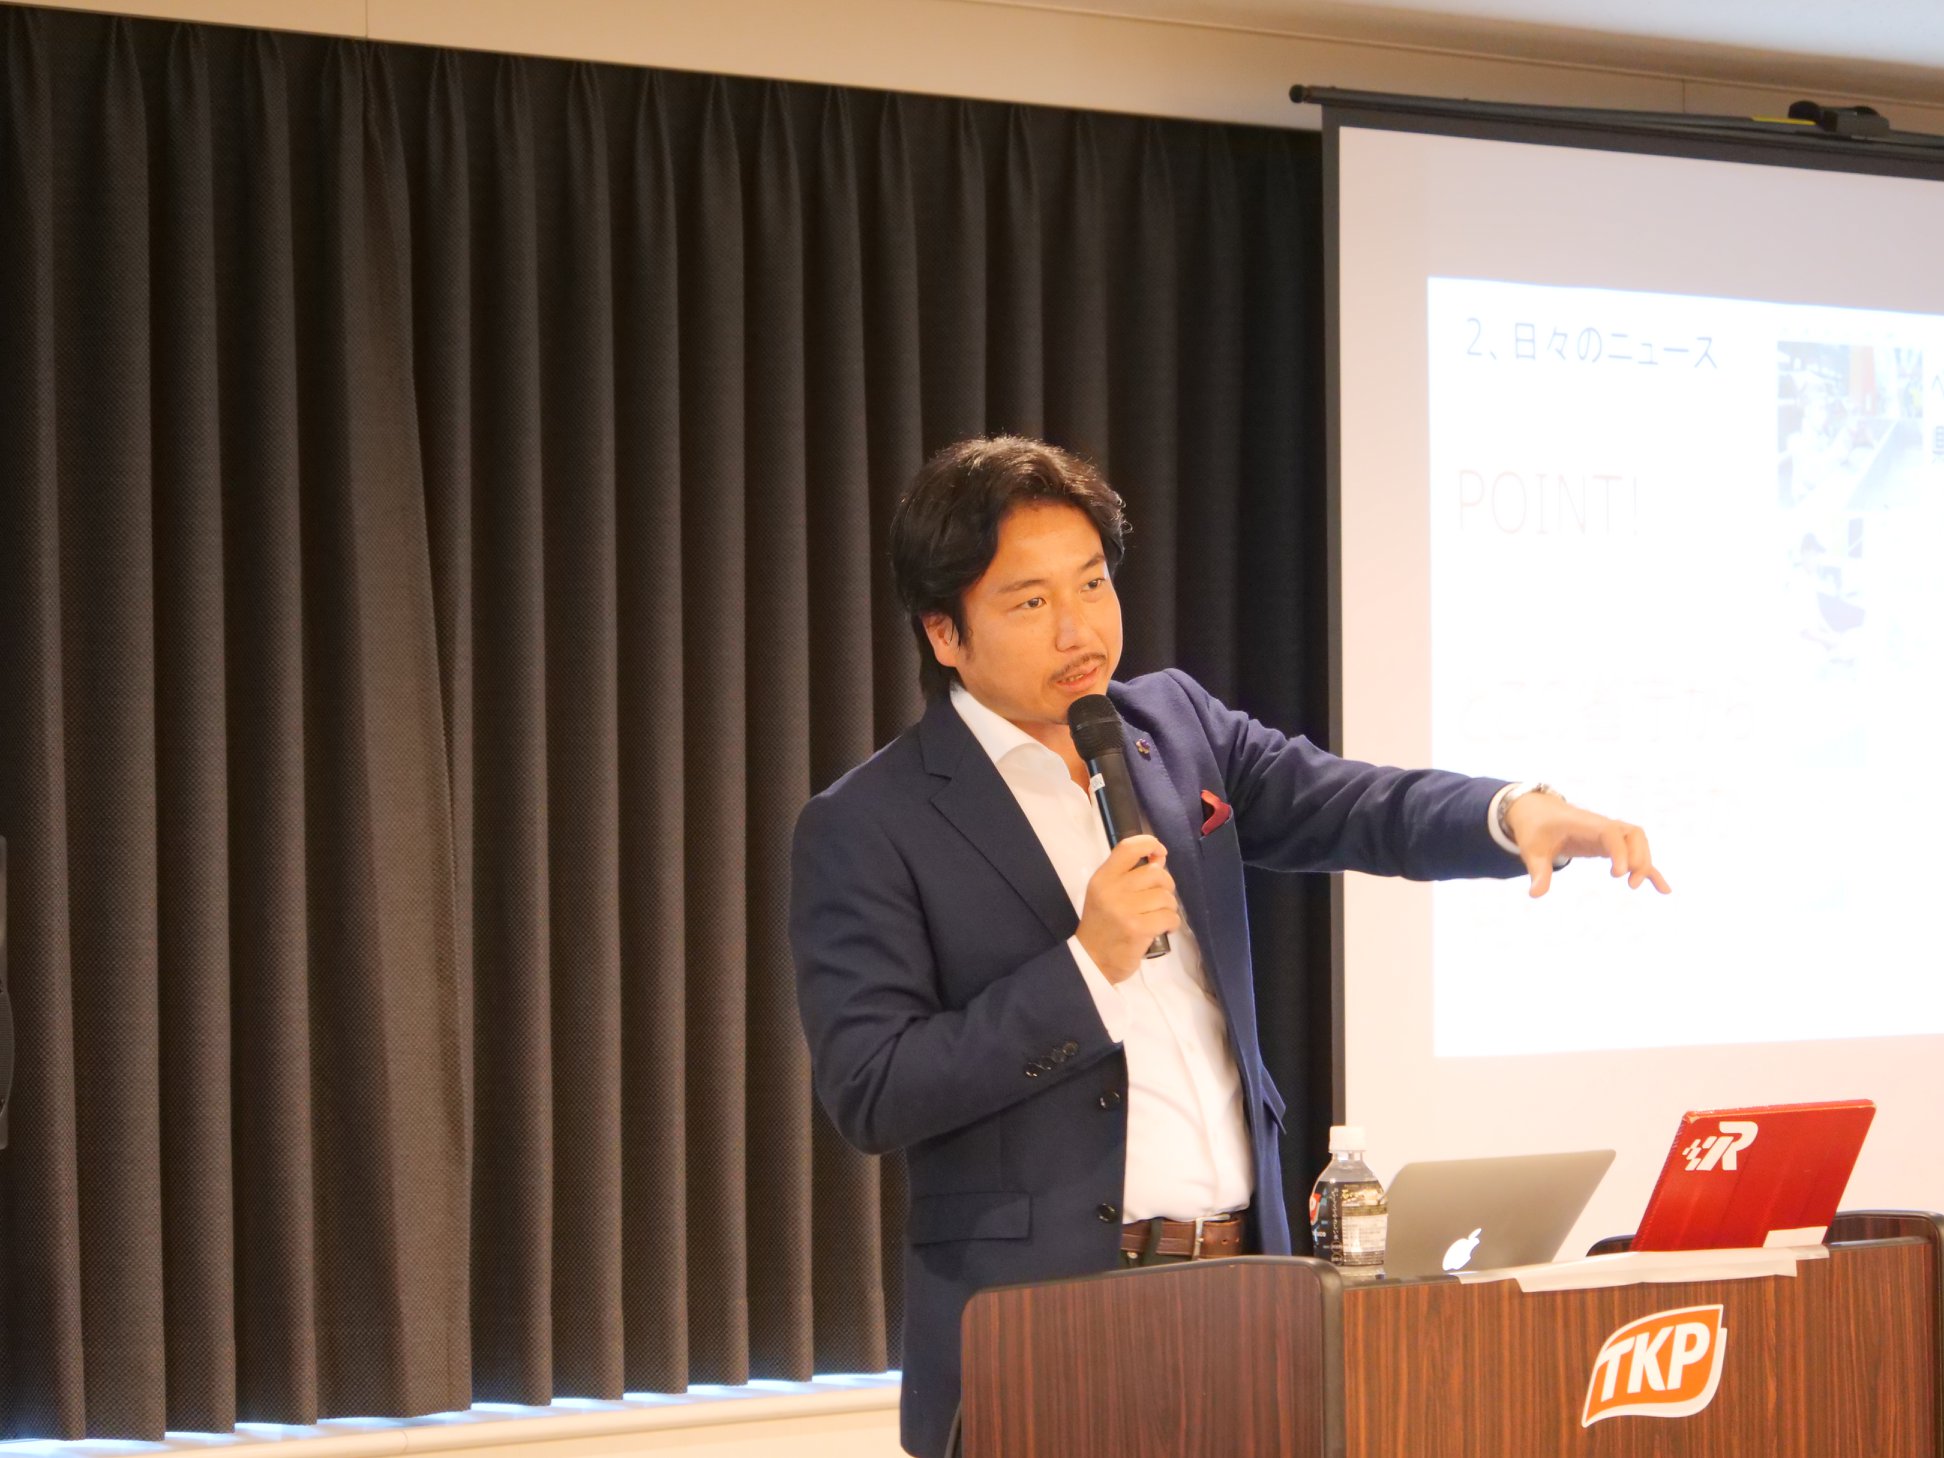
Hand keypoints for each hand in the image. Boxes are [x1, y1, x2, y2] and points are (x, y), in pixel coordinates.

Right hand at [1076, 834, 1179, 981]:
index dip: (1149, 844)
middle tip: (1159, 899)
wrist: (1091, 961)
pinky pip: (1169, 916)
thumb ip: (1130, 875)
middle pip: (1155, 873)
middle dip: (1166, 885)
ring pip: (1165, 896)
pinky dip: (1171, 922)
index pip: (1128, 848)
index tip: (1159, 853)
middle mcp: (1112, 890)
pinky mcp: (1138, 929)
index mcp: (1102, 878)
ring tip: (1159, 916)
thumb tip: (1160, 858)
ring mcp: (1125, 910)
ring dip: (1169, 907)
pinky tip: (1163, 928)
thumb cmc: (1102, 925)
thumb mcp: (1107, 894)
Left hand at [1504, 792, 1671, 898]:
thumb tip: (1535, 895)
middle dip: (1638, 857)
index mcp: (1583, 824)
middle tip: (1629, 883)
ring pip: (1638, 841)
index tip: (1618, 874)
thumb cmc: (1536, 829)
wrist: (1538, 812)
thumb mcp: (1532, 850)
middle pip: (1633, 834)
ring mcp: (1609, 834)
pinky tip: (1663, 890)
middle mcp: (1601, 826)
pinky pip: (1636, 854)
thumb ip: (1537, 871)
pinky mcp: (1611, 844)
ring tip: (1634, 885)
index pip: (1609, 832)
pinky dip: (1649, 870)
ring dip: (1644, 861)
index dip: (1619, 851)